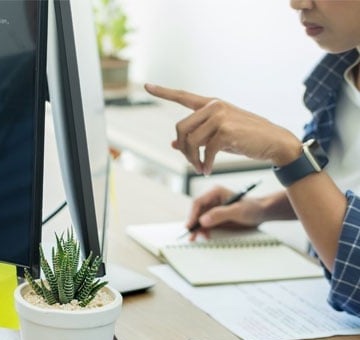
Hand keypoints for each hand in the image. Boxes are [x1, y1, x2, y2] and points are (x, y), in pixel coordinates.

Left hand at [144, 83, 300, 174]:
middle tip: (192, 162)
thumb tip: (172, 145)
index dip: (163, 92)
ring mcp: (220, 116)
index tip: (147, 86)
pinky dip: (204, 164)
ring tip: (200, 168)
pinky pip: (204, 151)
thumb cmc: (245, 139)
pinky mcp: (225, 130)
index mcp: (211, 105)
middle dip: (182, 148)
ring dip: (192, 160)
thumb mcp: (218, 137)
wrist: (273, 143)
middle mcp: (214, 106)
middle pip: (180, 128)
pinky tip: (207, 171)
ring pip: (189, 141)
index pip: (183, 96)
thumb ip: (196, 138)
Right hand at [186, 185, 265, 238]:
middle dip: (193, 224)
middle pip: (196, 212)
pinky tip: (205, 236)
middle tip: (191, 235)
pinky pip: (205, 224)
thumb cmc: (253, 208)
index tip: (190, 226)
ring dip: (197, 229)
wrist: (262, 213)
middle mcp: (212, 200)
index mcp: (215, 193)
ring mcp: (213, 209)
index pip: (198, 203)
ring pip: (199, 219)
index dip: (192, 215)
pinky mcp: (215, 217)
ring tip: (196, 238)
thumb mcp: (237, 211)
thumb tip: (203, 220)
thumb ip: (220, 214)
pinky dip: (203, 231)